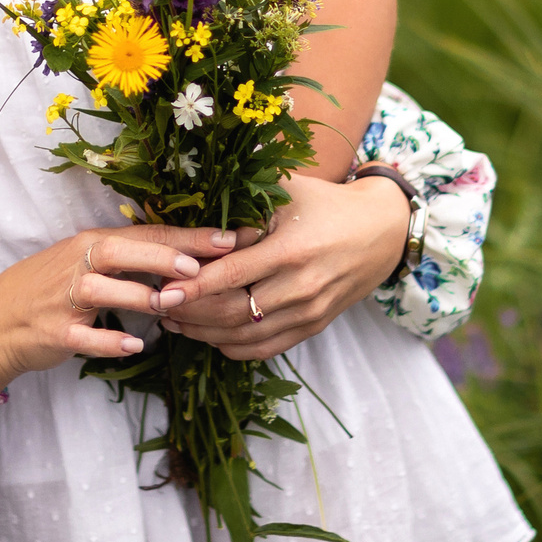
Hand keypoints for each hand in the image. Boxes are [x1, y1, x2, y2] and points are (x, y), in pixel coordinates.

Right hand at [0, 224, 239, 395]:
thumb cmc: (47, 290)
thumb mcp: (83, 265)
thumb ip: (127, 261)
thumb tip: (186, 257)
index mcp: (90, 244)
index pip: (145, 234)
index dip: (186, 236)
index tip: (227, 237)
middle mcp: (78, 265)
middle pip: (124, 252)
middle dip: (164, 256)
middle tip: (201, 265)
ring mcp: (64, 299)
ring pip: (106, 291)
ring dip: (142, 297)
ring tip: (174, 304)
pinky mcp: (55, 332)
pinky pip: (86, 336)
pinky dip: (110, 341)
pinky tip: (136, 346)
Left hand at [156, 173, 406, 360]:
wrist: (381, 231)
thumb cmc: (327, 203)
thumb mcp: (289, 193)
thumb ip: (246, 208)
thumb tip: (197, 222)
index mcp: (291, 250)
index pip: (233, 275)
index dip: (195, 286)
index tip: (163, 290)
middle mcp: (301, 287)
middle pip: (235, 313)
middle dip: (191, 314)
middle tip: (159, 306)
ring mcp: (309, 312)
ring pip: (247, 336)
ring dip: (206, 334)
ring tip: (176, 323)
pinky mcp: (313, 326)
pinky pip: (266, 348)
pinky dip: (234, 348)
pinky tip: (210, 337)